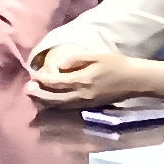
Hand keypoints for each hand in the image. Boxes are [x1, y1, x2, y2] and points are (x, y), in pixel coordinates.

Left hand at [28, 41, 145, 109]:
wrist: (136, 80)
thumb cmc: (117, 65)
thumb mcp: (96, 56)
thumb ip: (75, 60)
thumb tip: (59, 64)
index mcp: (82, 81)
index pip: (55, 82)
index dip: (41, 79)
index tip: (32, 74)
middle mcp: (81, 96)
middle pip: (53, 99)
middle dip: (39, 94)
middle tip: (28, 88)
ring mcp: (85, 104)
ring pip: (59, 106)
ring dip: (45, 102)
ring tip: (35, 96)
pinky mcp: (90, 107)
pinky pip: (68, 108)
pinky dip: (57, 105)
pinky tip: (52, 101)